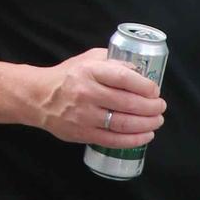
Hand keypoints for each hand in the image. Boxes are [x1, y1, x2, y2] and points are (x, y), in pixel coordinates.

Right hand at [29, 46, 166, 147]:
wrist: (38, 97)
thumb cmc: (68, 76)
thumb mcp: (88, 59)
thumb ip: (113, 62)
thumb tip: (140, 72)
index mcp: (89, 71)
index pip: (124, 78)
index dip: (145, 86)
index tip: (155, 90)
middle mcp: (87, 93)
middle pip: (128, 103)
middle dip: (152, 107)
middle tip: (160, 107)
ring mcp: (84, 116)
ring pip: (123, 124)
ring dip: (147, 124)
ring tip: (157, 121)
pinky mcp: (83, 133)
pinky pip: (113, 140)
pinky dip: (133, 140)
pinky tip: (146, 135)